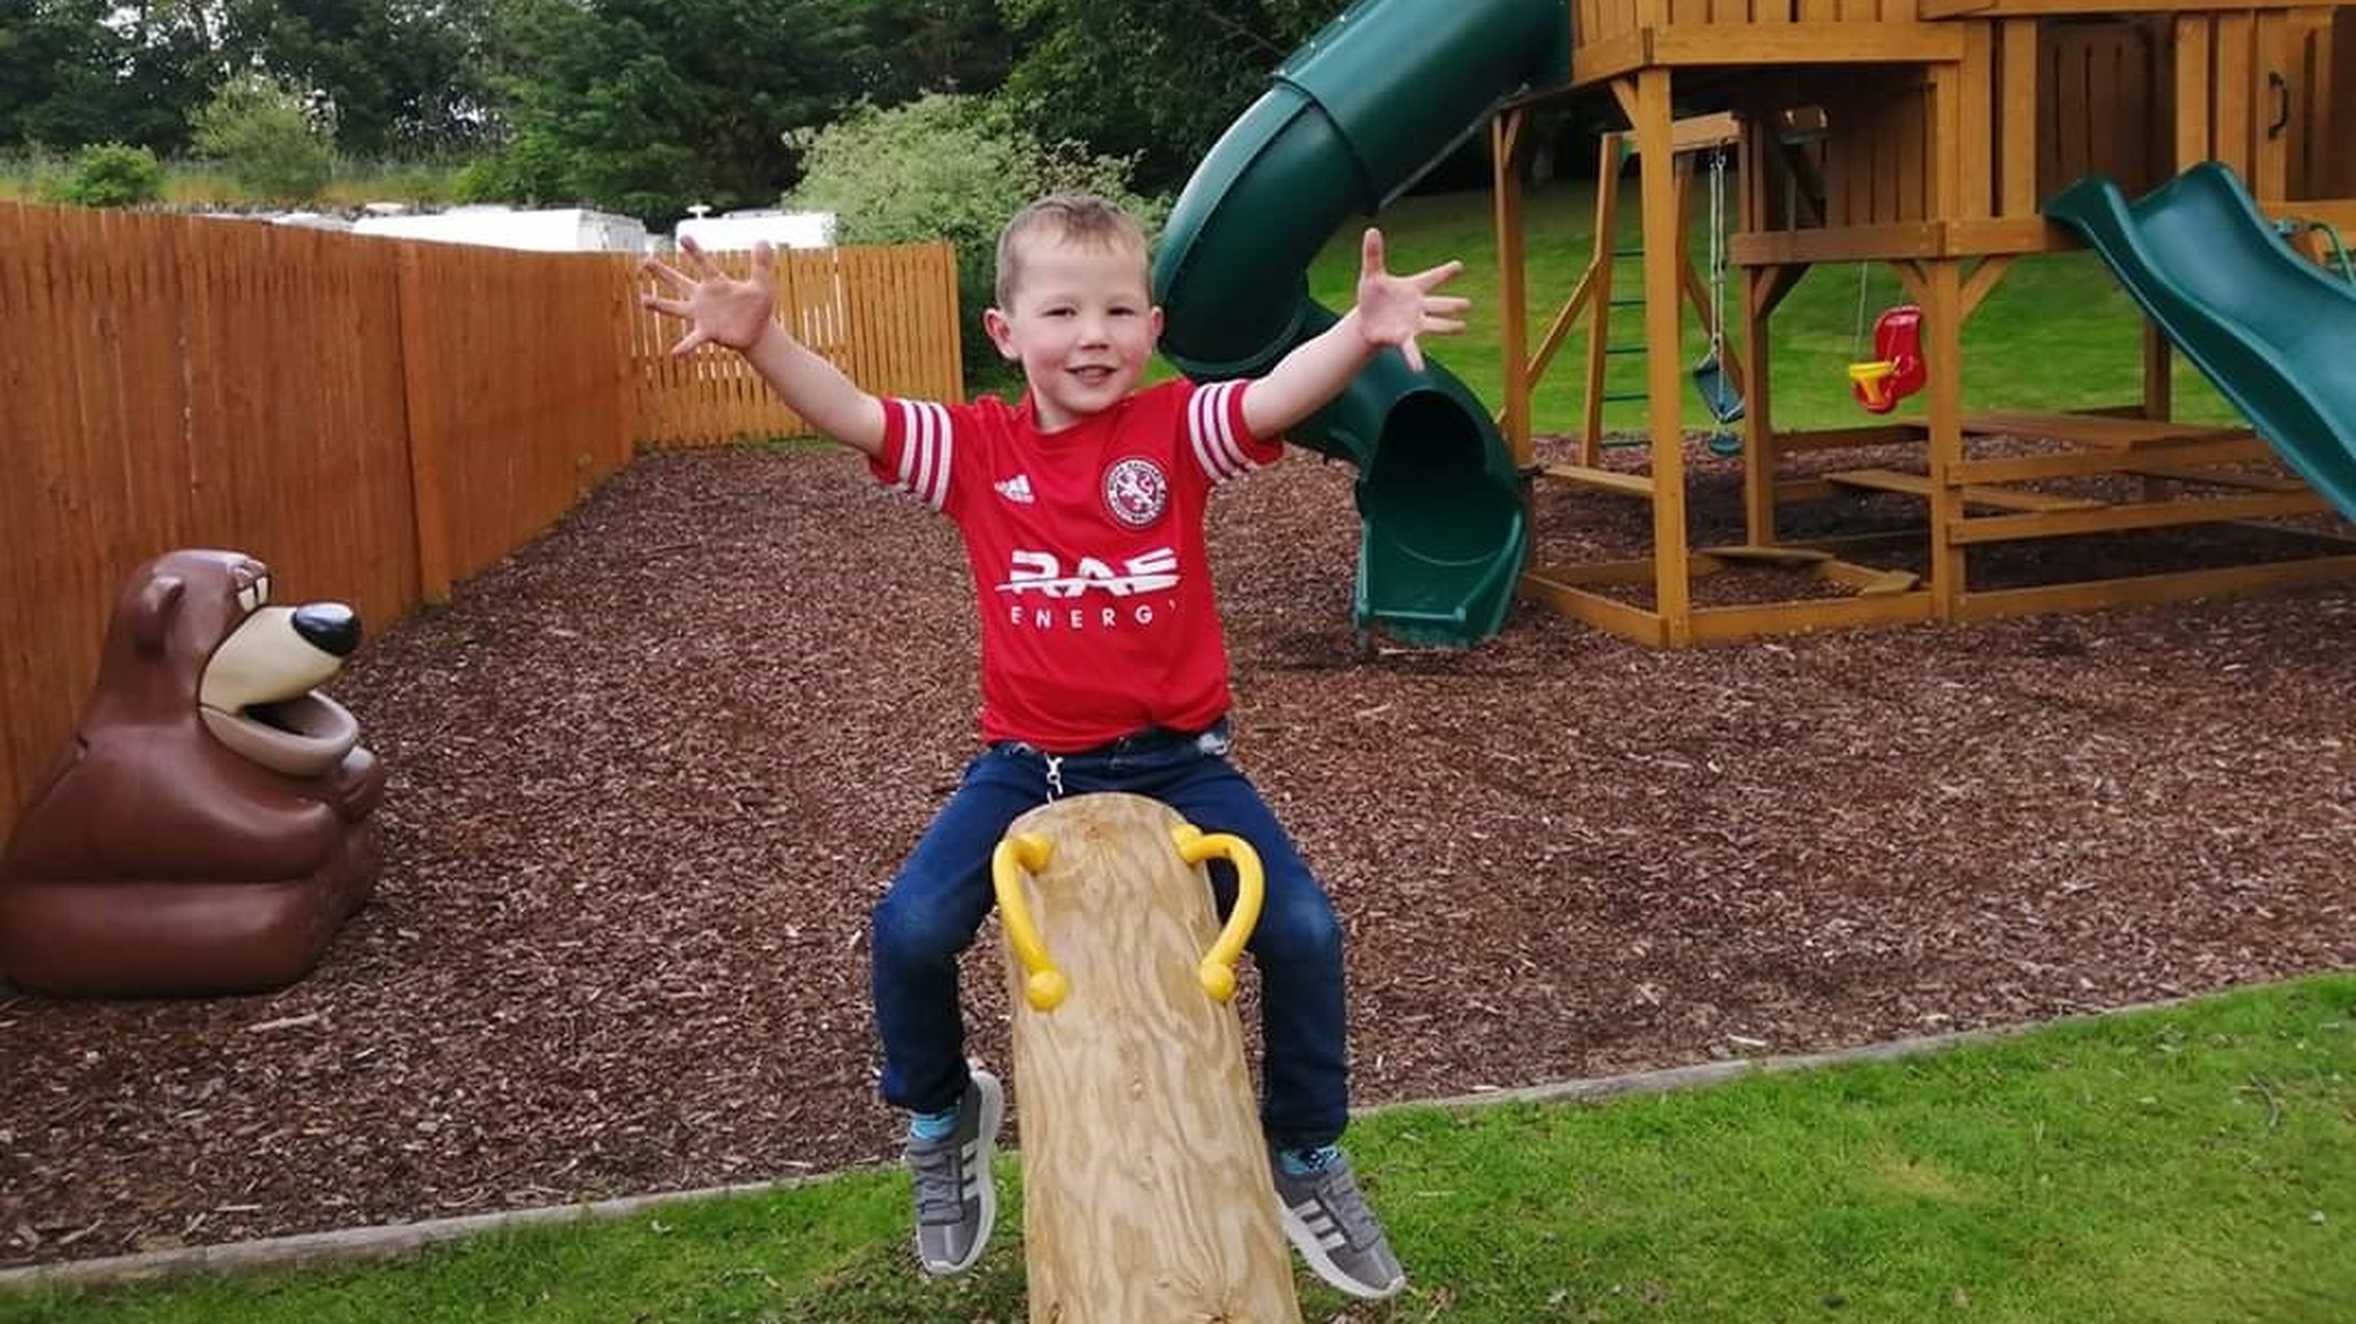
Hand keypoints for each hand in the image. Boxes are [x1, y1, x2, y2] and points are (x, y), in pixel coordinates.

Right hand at [641, 236, 777, 355]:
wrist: (758, 332)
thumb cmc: (758, 306)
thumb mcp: (763, 285)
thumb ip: (762, 264)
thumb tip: (763, 241)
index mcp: (716, 283)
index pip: (703, 263)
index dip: (694, 251)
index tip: (683, 237)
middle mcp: (704, 297)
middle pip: (678, 281)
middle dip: (662, 272)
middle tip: (644, 260)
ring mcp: (702, 315)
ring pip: (675, 308)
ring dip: (659, 305)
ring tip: (643, 300)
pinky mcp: (706, 332)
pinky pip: (692, 340)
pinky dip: (684, 347)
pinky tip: (675, 353)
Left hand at [1353, 228, 1468, 372]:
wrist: (1365, 322)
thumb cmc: (1373, 297)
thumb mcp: (1371, 274)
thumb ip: (1373, 254)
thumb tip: (1371, 229)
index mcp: (1412, 288)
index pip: (1431, 277)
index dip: (1444, 272)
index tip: (1458, 266)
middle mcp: (1418, 306)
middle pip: (1438, 303)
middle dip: (1452, 303)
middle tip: (1467, 304)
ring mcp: (1414, 323)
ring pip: (1435, 324)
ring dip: (1448, 326)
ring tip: (1462, 327)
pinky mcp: (1404, 338)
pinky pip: (1412, 349)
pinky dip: (1415, 359)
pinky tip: (1419, 369)